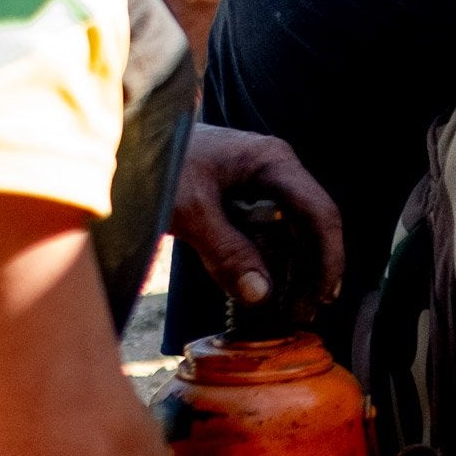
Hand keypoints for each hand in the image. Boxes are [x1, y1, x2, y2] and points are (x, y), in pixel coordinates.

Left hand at [171, 124, 344, 310]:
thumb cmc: (157, 162)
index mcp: (274, 162)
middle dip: (311, 271)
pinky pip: (265, 233)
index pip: (320, 212)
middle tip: (301, 314)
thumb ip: (227, 252)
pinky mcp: (241, 199)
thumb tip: (262, 295)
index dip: (328, 257)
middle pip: (311, 226)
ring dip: (290, 270)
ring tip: (283, 308)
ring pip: (290, 232)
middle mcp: (276, 171)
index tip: (321, 298)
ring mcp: (260, 184)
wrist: (126, 141)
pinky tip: (259, 286)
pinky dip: (265, 261)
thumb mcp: (190, 211)